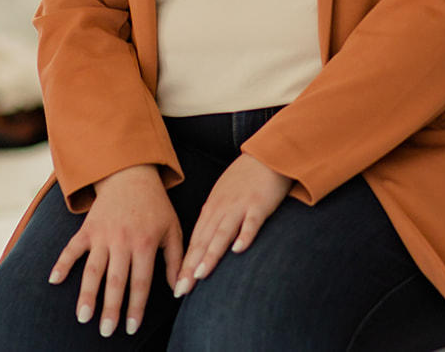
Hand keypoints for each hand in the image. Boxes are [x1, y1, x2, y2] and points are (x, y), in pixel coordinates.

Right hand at [49, 165, 183, 338]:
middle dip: (110, 308)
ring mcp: (102, 234)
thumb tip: (180, 290)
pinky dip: (62, 263)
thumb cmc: (156, 206)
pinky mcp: (87, 228)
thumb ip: (175, 260)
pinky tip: (53, 281)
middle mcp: (122, 240)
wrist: (132, 174)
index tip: (131, 328)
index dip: (136, 307)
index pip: (141, 282)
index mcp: (145, 243)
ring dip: (87, 294)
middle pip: (115, 280)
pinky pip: (72, 248)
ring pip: (93, 269)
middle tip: (106, 332)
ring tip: (83, 317)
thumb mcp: (173, 229)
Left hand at [174, 153, 291, 295]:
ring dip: (211, 254)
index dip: (185, 265)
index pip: (195, 242)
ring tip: (201, 274)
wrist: (267, 155)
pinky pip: (251, 222)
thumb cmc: (245, 179)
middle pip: (204, 242)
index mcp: (211, 209)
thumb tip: (202, 247)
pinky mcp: (259, 204)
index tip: (177, 287)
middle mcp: (221, 209)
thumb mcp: (222, 198)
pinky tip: (239, 250)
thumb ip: (214, 221)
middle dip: (191, 267)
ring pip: (222, 233)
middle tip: (182, 290)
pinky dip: (245, 235)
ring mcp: (239, 206)